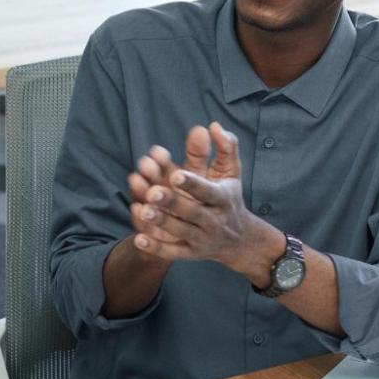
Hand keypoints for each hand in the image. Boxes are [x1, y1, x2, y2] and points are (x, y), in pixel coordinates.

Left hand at [128, 123, 279, 281]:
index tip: (176, 174)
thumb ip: (226, 147)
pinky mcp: (191, 253)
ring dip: (161, 222)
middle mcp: (214, 220)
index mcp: (223, 199)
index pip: (208, 191)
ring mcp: (202, 238)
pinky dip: (156, 248)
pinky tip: (139, 238)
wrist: (240, 240)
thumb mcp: (232, 172)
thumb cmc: (230, 198)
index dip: (192, 184)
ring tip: (143, 210)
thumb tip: (213, 126)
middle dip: (172, 202)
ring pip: (180, 231)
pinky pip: (173, 252)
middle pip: (192, 212)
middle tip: (152, 191)